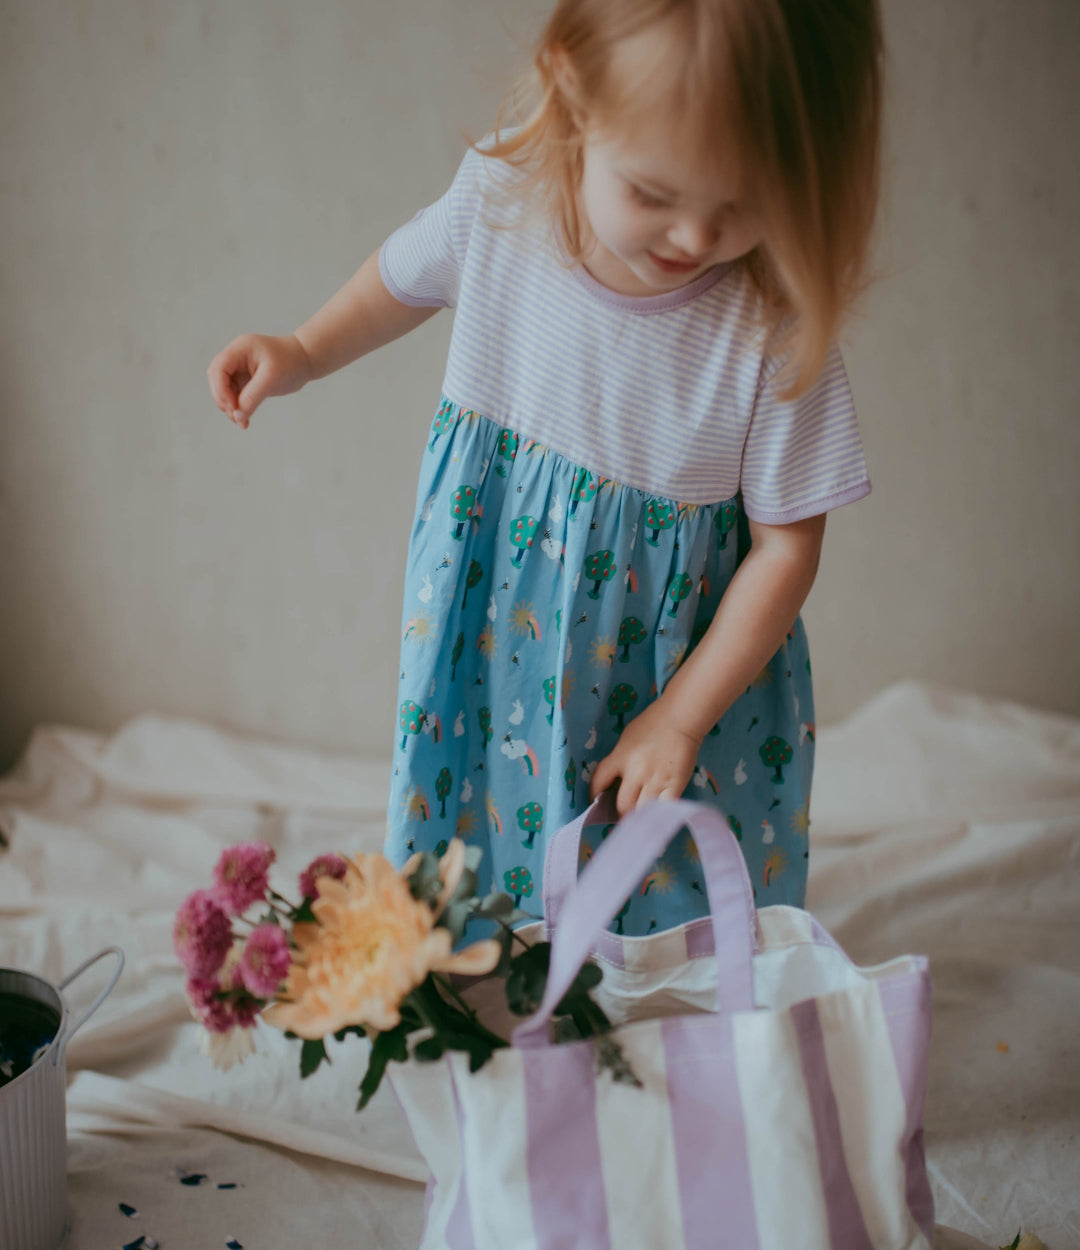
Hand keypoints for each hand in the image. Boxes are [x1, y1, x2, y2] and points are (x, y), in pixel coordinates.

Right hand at [206, 333, 313, 428]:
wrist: (306, 360)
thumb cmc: (291, 363)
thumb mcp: (271, 381)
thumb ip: (252, 398)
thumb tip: (237, 417)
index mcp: (240, 349)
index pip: (219, 368)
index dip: (220, 389)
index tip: (233, 407)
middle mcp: (236, 356)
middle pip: (216, 379)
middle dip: (223, 399)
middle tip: (237, 417)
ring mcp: (239, 367)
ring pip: (223, 389)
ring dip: (229, 406)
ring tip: (242, 421)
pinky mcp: (245, 378)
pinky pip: (234, 394)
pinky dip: (237, 407)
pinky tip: (244, 420)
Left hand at [588, 697, 701, 817]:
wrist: (681, 718)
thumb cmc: (653, 723)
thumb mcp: (627, 738)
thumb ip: (620, 759)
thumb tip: (616, 779)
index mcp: (620, 757)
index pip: (598, 782)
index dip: (594, 795)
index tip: (596, 801)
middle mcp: (636, 772)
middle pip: (622, 805)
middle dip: (621, 813)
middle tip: (623, 814)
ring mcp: (656, 781)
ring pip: (642, 812)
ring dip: (639, 816)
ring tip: (640, 817)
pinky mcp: (675, 786)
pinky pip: (663, 809)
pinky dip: (658, 815)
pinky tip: (657, 815)